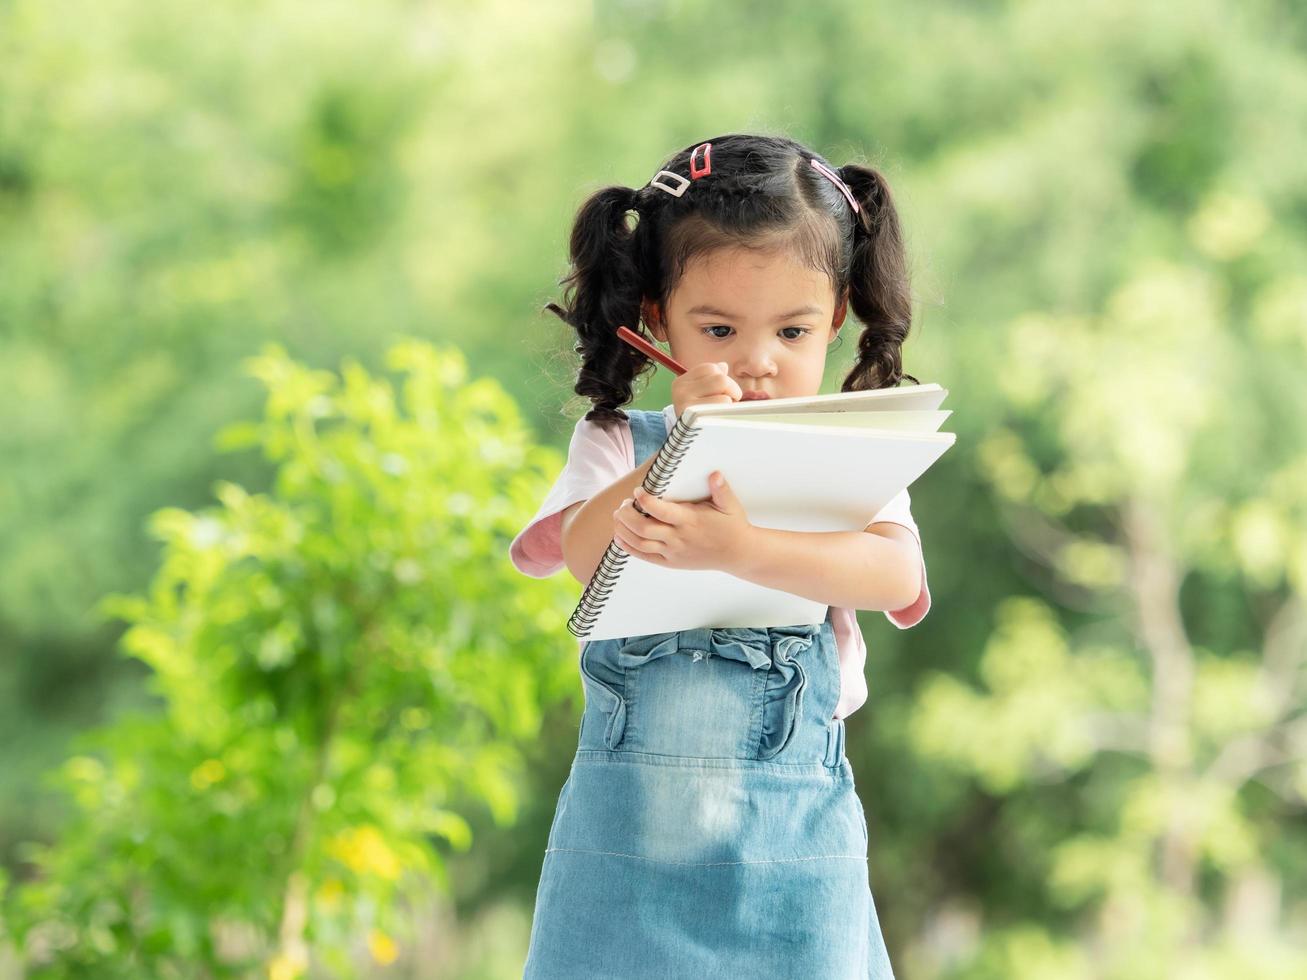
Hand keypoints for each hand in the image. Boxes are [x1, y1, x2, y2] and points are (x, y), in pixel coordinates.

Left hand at [612, 472, 752, 572]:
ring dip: (623, 530)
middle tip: (623, 503)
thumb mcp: (731, 505)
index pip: (661, 511)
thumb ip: (721, 489)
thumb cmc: (732, 526)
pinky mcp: (671, 562)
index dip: (645, 501)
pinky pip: (645, 556)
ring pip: (640, 543)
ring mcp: (673, 551)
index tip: (636, 491)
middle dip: (627, 515)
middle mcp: (678, 537)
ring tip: (618, 516)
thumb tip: (714, 474)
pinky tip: (619, 536)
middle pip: (643, 528)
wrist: (738, 554)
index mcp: (690, 520)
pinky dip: (628, 547)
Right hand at [671, 362, 741, 417]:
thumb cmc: (698, 420)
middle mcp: (680, 391)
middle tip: (730, 404)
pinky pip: (723, 406)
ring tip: (723, 413)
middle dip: (732, 390)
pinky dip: (728, 413)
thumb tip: (723, 366)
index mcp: (681, 383)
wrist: (685, 447)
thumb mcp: (700, 396)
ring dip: (730, 403)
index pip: (711, 368)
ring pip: (724, 392)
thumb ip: (711, 380)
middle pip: (720, 379)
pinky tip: (721, 421)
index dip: (723, 378)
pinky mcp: (697, 420)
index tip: (720, 393)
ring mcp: (687, 406)